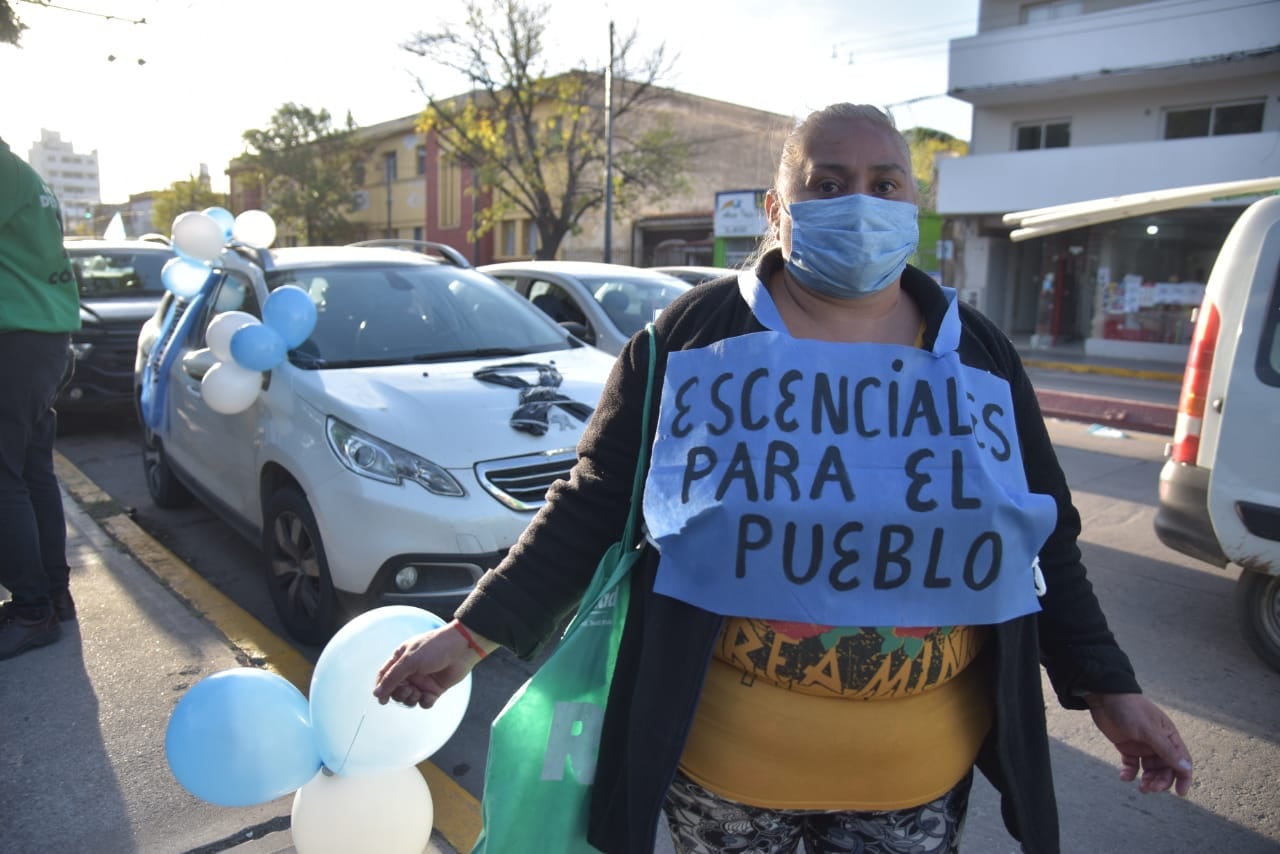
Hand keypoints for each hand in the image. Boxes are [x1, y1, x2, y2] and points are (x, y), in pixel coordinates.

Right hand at [372, 621, 489, 708]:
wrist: (462, 648)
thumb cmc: (435, 647)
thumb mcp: (409, 660)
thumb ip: (392, 677)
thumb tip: (376, 693)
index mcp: (401, 659)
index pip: (385, 675)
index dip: (381, 688)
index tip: (382, 699)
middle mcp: (411, 670)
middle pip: (396, 690)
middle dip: (399, 694)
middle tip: (408, 690)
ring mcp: (423, 680)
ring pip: (409, 698)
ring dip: (410, 699)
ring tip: (417, 692)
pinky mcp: (435, 688)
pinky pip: (424, 702)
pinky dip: (424, 702)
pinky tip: (429, 696)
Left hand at [1086, 692, 1193, 796]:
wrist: (1104, 696)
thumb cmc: (1130, 709)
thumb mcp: (1149, 730)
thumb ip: (1166, 750)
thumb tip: (1186, 768)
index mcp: (1168, 736)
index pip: (1182, 760)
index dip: (1184, 777)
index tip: (1180, 793)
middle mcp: (1158, 743)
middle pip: (1166, 769)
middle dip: (1161, 781)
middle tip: (1149, 788)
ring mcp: (1142, 745)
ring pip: (1150, 769)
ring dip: (1148, 780)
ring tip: (1141, 787)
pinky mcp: (1127, 747)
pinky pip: (1132, 765)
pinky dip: (1130, 773)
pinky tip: (1124, 776)